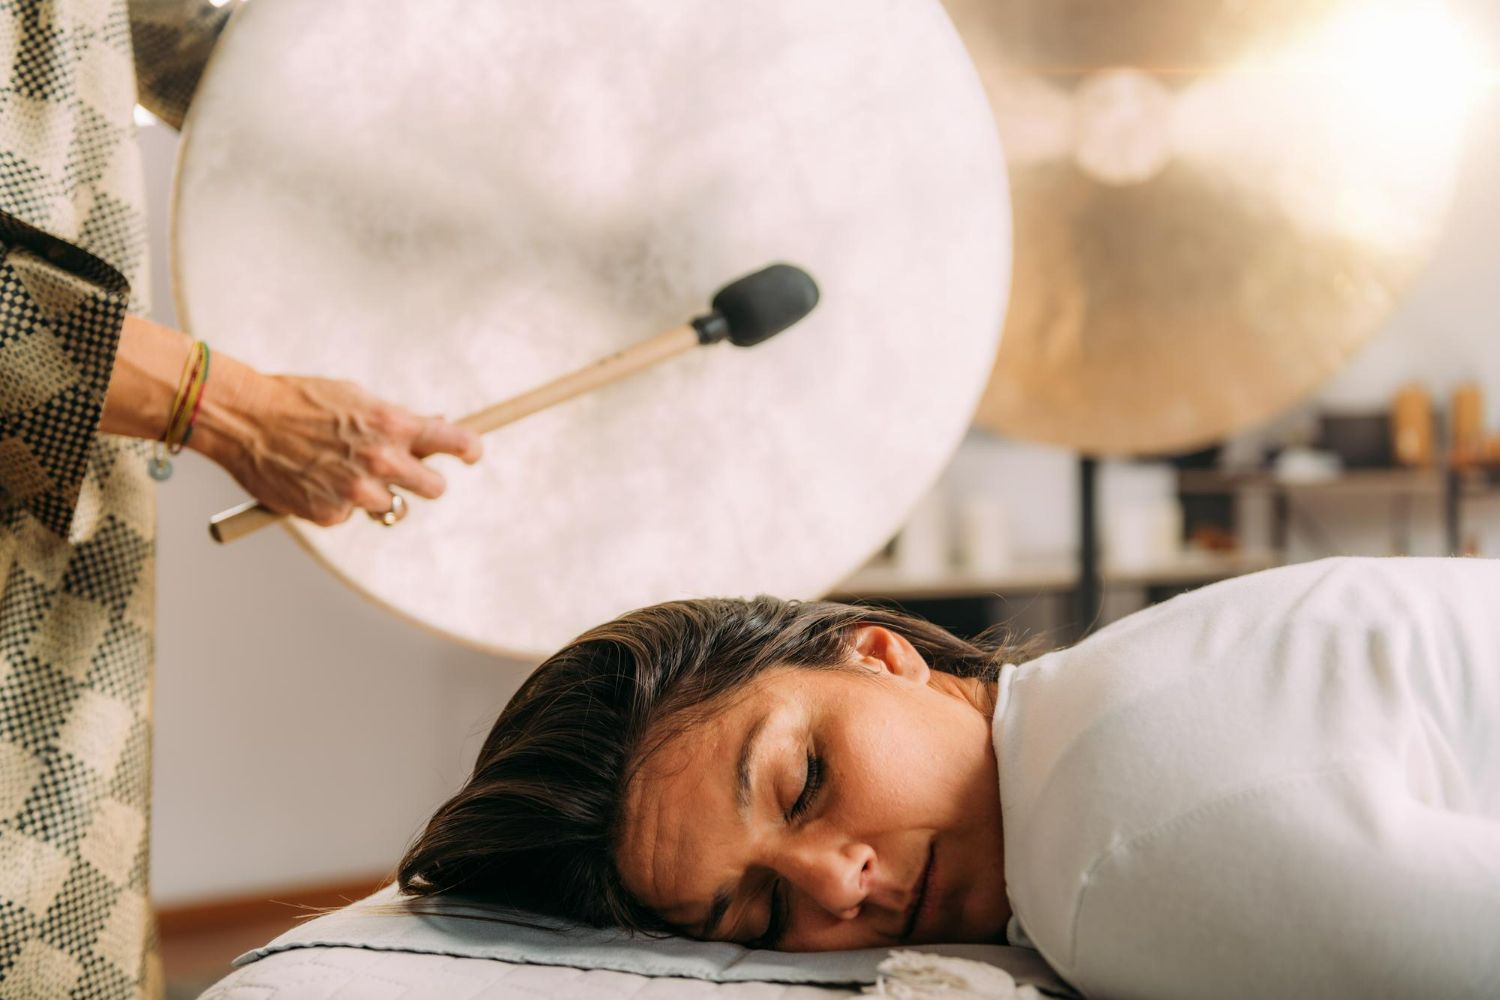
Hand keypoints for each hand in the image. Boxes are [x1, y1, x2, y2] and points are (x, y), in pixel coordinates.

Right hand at [193, 364, 482, 526]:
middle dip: (423, 480)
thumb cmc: (300, 401)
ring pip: (390, 505)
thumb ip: (397, 419)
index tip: (471, 453)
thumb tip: (436, 422)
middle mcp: (382, 460)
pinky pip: (350, 514)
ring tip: (339, 471)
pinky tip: (313, 480)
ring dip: (374, 493)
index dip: (468, 450)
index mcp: (393, 425)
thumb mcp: (356, 398)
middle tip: (405, 472)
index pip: (454, 443)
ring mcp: (358, 491)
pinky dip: (336, 502)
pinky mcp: (332, 514)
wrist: (245, 419)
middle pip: (435, 487)